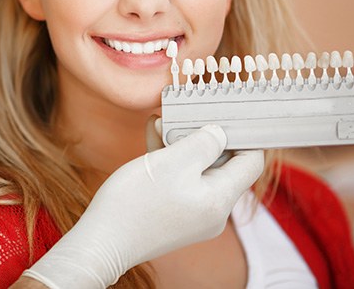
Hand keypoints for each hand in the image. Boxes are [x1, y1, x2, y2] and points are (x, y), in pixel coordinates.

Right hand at [22, 124, 263, 287]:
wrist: (102, 240)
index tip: (229, 113)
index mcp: (219, 199)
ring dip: (181, 143)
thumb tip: (220, 133)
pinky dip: (171, 159)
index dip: (245, 135)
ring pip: (197, 168)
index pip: (251, 162)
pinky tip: (153, 137)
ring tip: (160, 122)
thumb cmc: (136, 201)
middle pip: (222, 163)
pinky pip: (182, 180)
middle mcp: (212, 210)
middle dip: (203, 135)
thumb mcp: (172, 162)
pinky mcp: (175, 212)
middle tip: (185, 113)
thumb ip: (204, 143)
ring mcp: (194, 213)